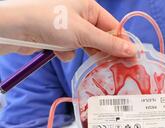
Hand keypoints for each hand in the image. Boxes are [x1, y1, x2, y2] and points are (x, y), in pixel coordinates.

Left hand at [0, 0, 135, 59]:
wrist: (15, 29)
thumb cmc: (50, 22)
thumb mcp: (84, 33)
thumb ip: (109, 44)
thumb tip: (133, 51)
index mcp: (89, 6)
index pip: (113, 27)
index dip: (122, 43)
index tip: (131, 60)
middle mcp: (80, 15)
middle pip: (101, 38)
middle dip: (103, 52)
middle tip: (113, 67)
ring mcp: (68, 26)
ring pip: (87, 46)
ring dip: (83, 53)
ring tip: (78, 55)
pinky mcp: (58, 38)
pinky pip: (71, 49)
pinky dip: (67, 53)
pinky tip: (58, 51)